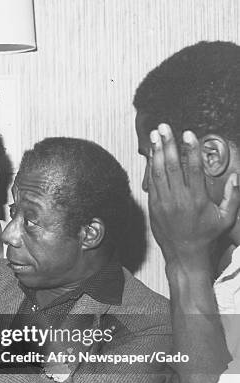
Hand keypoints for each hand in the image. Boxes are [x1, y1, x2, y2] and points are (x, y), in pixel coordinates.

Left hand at [148, 124, 239, 264]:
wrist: (184, 255)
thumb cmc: (206, 236)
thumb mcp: (226, 218)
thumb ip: (232, 196)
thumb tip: (236, 176)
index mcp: (197, 200)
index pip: (194, 169)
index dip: (191, 149)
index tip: (189, 134)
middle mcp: (179, 199)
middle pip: (172, 166)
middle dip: (168, 144)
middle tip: (164, 127)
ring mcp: (163, 203)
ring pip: (157, 172)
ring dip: (156, 152)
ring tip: (155, 135)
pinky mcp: (153, 207)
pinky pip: (151, 183)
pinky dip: (150, 167)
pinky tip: (151, 154)